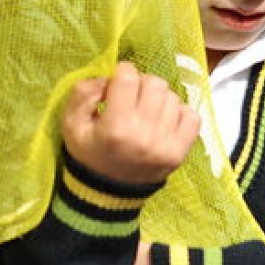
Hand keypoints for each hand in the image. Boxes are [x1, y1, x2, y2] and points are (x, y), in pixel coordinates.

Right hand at [61, 61, 200, 184]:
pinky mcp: (180, 152)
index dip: (122, 73)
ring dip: (159, 99)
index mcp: (115, 127)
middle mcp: (143, 135)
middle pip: (155, 84)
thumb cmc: (89, 153)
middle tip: (133, 96)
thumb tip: (108, 77)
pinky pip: (192, 116)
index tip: (117, 83)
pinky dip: (179, 113)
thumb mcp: (72, 124)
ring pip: (173, 97)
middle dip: (142, 83)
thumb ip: (83, 93)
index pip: (128, 78)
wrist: (108, 192)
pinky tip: (164, 120)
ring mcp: (166, 145)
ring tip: (146, 111)